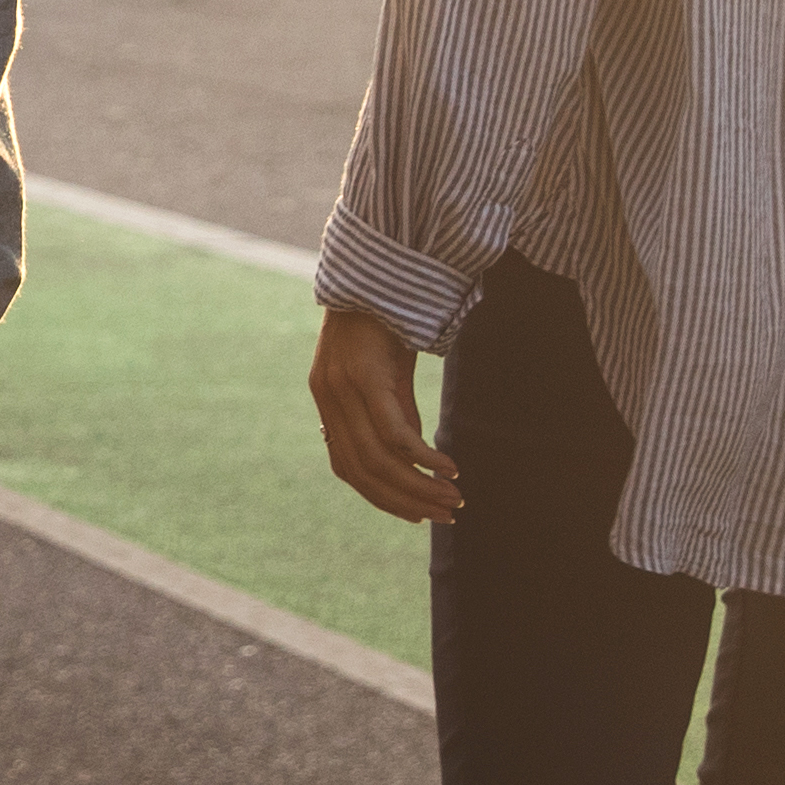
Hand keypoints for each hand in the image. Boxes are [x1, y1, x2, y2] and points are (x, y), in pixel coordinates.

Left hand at [311, 303, 461, 523]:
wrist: (379, 270)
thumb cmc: (386, 322)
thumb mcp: (389, 375)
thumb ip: (397, 414)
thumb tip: (414, 457)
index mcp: (328, 404)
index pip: (348, 468)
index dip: (382, 498)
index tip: (417, 515)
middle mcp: (329, 400)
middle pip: (365, 472)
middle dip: (407, 501)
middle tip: (447, 515)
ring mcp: (343, 390)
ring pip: (380, 460)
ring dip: (420, 487)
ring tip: (455, 498)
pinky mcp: (365, 378)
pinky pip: (394, 433)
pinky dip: (423, 458)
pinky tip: (448, 468)